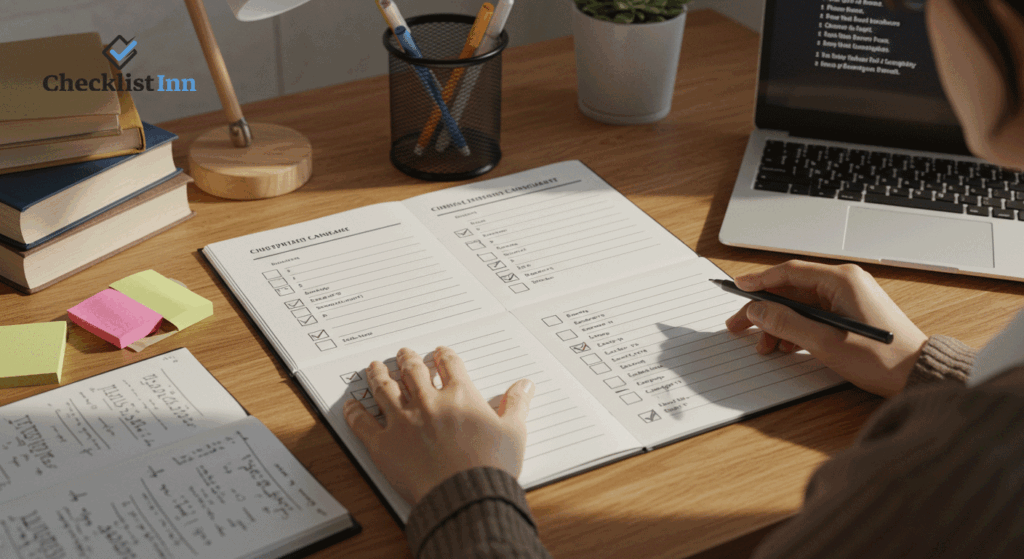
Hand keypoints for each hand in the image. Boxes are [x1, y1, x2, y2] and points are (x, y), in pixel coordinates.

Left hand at [343, 346, 534, 504]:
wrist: (465, 495)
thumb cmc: (491, 467)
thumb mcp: (513, 432)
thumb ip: (516, 405)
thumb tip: (525, 385)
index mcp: (460, 395)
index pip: (448, 364)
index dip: (443, 355)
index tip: (439, 353)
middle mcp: (428, 402)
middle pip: (412, 370)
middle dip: (406, 359)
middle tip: (402, 354)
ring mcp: (403, 421)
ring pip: (384, 388)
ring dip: (378, 375)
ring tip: (375, 368)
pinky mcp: (383, 444)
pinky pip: (362, 422)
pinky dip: (354, 411)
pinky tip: (351, 405)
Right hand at [724, 260, 927, 397]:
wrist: (917, 374)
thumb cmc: (881, 358)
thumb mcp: (824, 342)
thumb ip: (785, 323)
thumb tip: (757, 311)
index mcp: (842, 280)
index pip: (789, 272)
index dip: (759, 280)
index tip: (738, 288)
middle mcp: (846, 283)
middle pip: (792, 290)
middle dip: (765, 309)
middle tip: (740, 324)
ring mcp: (849, 298)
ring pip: (801, 305)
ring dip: (779, 323)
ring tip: (765, 345)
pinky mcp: (851, 313)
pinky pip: (814, 315)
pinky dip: (796, 328)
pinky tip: (787, 346)